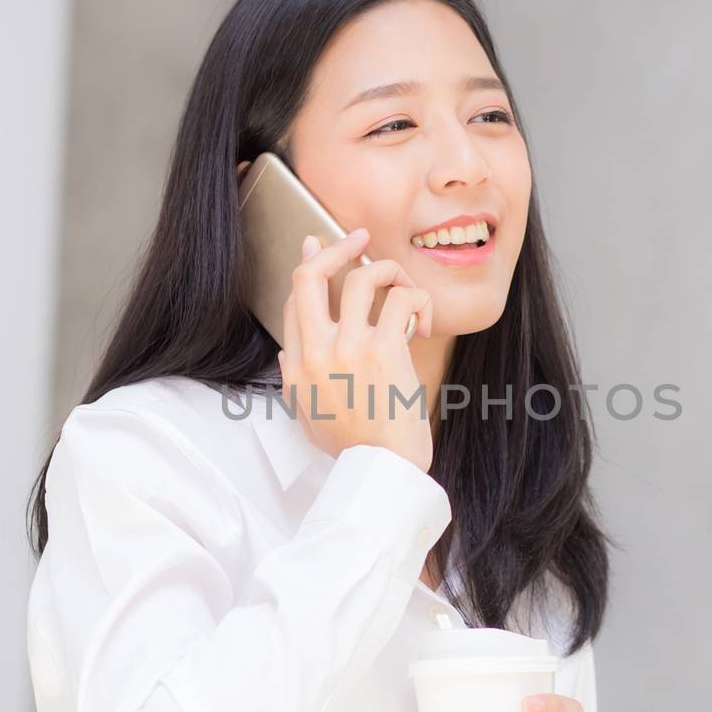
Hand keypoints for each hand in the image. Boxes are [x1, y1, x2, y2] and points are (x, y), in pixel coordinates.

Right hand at [280, 228, 433, 473]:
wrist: (381, 473)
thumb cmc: (355, 452)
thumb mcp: (308, 419)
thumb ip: (295, 382)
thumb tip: (285, 352)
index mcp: (296, 367)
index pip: (294, 300)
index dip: (309, 266)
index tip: (319, 246)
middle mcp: (316, 351)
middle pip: (312, 275)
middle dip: (336, 246)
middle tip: (360, 237)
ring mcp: (349, 348)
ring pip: (363, 277)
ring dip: (389, 271)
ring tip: (405, 286)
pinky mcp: (385, 350)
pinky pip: (402, 300)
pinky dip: (418, 300)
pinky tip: (425, 321)